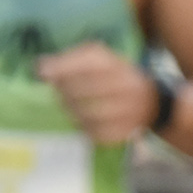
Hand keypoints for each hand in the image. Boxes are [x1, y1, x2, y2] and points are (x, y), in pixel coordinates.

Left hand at [37, 42, 156, 145]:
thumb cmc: (115, 78)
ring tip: (66, 106)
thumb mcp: (99, 61)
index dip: (62, 68)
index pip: (87, 63)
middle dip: (65, 91)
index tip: (43, 73)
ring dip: (72, 110)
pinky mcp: (126, 131)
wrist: (151, 103)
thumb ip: (70, 60)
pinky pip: (97, 132)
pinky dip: (83, 127)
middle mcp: (127, 85)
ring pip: (90, 113)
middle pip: (86, 88)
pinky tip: (79, 120)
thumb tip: (41, 67)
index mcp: (118, 64)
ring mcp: (129, 110)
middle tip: (56, 93)